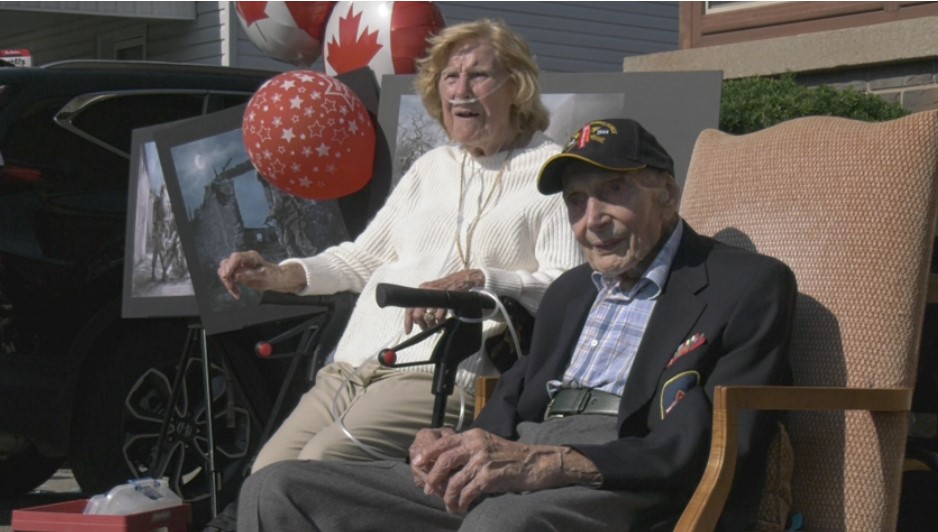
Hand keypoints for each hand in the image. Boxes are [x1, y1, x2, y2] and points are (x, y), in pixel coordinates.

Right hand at [216, 250, 304, 298]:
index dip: (230, 266)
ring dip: (227, 283)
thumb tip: (236, 276)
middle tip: (232, 287)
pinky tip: (237, 295)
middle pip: (226, 263)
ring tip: (236, 293)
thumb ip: (251, 275)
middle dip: (227, 276)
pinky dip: (230, 287)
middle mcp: (243, 259)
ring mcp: (239, 265)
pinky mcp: (237, 273)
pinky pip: (228, 279)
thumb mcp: (264, 276)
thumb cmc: (273, 275)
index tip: (226, 276)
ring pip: (224, 271)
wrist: (276, 279)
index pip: (236, 257)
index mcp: (251, 256)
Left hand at [404, 269, 485, 333]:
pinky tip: (443, 319)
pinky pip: (439, 316)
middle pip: (417, 315)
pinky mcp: (445, 299)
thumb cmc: (447, 288)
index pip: (409, 307)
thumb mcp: (433, 293)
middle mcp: (426, 291)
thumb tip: (417, 320)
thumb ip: (424, 304)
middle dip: (422, 325)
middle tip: (427, 328)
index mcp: (421, 289)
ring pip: (428, 317)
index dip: (407, 321)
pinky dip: (440, 321)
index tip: (408, 331)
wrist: (462, 279)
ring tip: (436, 325)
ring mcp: (436, 295)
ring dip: (432, 324)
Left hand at [414, 428, 567, 513]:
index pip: (444, 442)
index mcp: (473, 435)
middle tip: (428, 490)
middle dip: (433, 477)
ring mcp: (482, 460)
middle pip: (444, 460)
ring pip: (454, 481)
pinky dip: (461, 502)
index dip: (428, 453)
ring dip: (447, 496)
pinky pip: (467, 492)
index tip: (417, 463)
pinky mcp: (489, 477)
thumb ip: (468, 448)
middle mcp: (476, 445)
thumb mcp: (486, 444)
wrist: (534, 463)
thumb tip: (444, 460)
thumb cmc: (509, 456)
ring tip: (448, 505)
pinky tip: (461, 507)